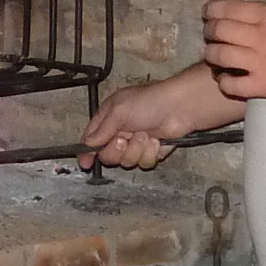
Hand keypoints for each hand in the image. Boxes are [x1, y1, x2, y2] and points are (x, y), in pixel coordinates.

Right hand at [79, 66, 245, 168]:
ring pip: (127, 162)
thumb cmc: (148, 102)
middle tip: (126, 138)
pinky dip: (151, 153)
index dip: (87, 151)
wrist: (180, 108)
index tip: (85, 163)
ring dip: (137, 150)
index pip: (91, 139)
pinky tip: (157, 141)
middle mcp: (121, 132)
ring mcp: (136, 143)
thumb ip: (101, 130)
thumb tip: (87, 145)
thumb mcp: (118, 111)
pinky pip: (144, 163)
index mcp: (108, 118)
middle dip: (118, 150)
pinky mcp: (152, 152)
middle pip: (108, 155)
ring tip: (146, 136)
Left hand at [201, 0, 265, 119]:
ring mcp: (260, 63)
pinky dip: (224, 81)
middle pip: (219, 30)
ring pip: (218, 56)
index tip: (208, 12)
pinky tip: (226, 79)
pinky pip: (231, 85)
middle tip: (210, 33)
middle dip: (209, 30)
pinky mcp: (264, 87)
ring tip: (214, 56)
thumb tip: (259, 11)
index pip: (229, 8)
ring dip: (211, 54)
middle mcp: (261, 37)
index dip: (212, 10)